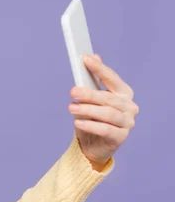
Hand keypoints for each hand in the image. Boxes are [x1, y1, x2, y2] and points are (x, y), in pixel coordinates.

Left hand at [68, 53, 138, 167]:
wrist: (92, 146)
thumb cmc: (92, 119)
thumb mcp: (90, 99)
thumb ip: (92, 80)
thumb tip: (94, 56)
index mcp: (123, 93)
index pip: (112, 78)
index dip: (99, 68)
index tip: (85, 59)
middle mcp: (129, 106)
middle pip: (108, 97)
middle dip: (89, 93)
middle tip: (72, 91)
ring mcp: (127, 122)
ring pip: (107, 113)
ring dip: (87, 109)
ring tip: (71, 108)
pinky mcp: (121, 137)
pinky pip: (105, 129)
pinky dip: (90, 125)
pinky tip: (78, 123)